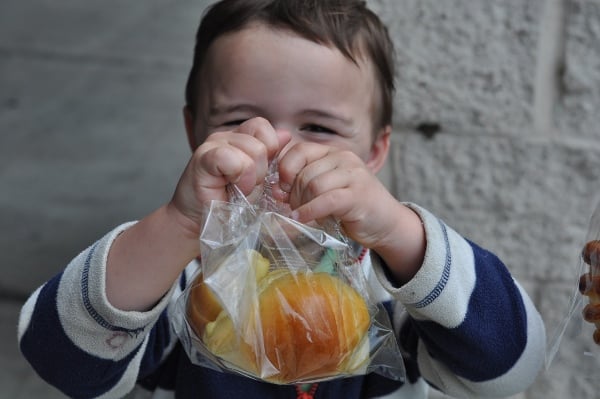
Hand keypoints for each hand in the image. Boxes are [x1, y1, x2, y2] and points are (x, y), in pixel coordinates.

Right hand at [170, 117, 289, 230]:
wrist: (202, 221)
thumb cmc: (230, 203)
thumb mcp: (259, 180)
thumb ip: (272, 158)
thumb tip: (286, 134)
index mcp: (241, 138)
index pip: (264, 127)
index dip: (271, 152)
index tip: (262, 175)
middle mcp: (227, 137)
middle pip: (262, 142)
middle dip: (263, 171)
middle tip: (248, 187)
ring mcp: (213, 144)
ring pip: (252, 149)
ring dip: (251, 177)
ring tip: (238, 189)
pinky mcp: (202, 157)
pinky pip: (229, 157)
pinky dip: (237, 176)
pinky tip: (230, 187)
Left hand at [275, 142, 424, 282]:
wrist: (387, 223)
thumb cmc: (352, 207)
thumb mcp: (326, 189)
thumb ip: (303, 184)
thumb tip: (275, 189)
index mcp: (333, 152)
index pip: (299, 150)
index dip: (285, 169)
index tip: (282, 189)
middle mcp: (344, 158)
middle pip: (304, 172)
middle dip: (292, 193)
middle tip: (293, 208)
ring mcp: (354, 175)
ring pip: (313, 185)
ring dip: (301, 204)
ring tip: (301, 214)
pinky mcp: (358, 195)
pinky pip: (326, 200)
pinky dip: (309, 211)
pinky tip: (302, 219)